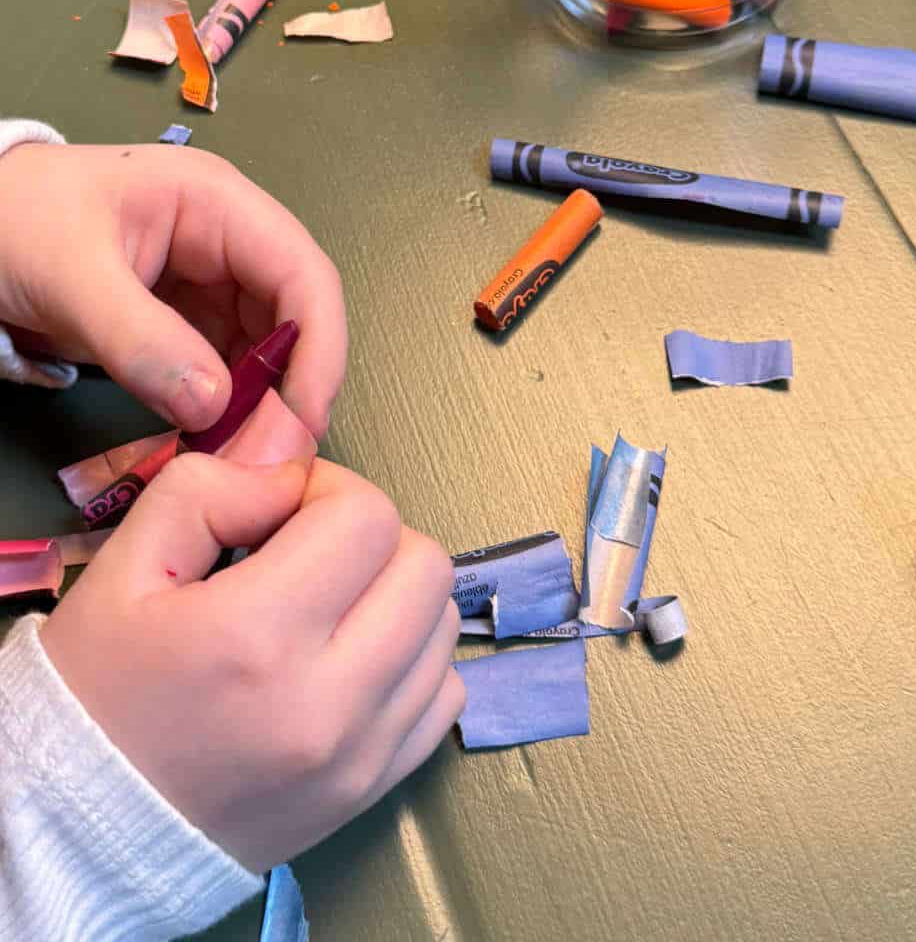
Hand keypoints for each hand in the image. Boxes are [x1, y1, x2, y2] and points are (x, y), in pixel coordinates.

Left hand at [0, 143, 346, 436]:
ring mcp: (211, 281)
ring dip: (263, 403)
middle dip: (292, 385)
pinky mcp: (188, 318)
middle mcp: (230, 241)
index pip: (303, 273)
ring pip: (269, 348)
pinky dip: (229, 406)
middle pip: (297, 316)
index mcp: (217, 203)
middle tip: (272, 455)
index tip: (306, 418)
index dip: (320, 345)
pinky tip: (216, 439)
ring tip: (240, 455)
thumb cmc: (8, 222)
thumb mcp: (68, 275)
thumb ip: (140, 340)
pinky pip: (229, 366)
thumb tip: (216, 407)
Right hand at [40, 451, 462, 871]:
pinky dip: (412, 662)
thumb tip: (293, 465)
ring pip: (443, 625)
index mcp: (256, 636)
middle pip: (425, 564)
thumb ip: (211, 491)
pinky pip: (445, 693)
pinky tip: (353, 663)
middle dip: (371, 538)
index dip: (327, 491)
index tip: (283, 514)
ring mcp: (363, 752)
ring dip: (397, 597)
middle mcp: (328, 700)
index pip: (365, 517)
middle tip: (310, 556)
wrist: (85, 834)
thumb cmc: (99, 695)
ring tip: (330, 610)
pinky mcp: (378, 786)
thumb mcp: (124, 569)